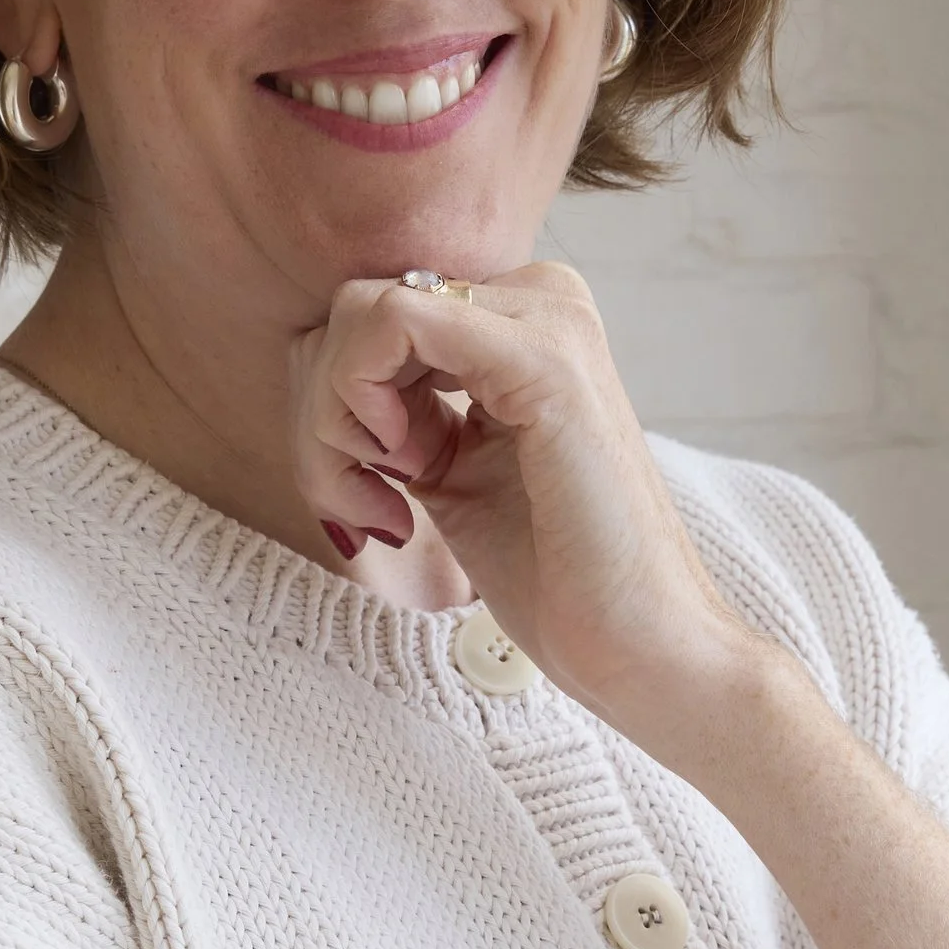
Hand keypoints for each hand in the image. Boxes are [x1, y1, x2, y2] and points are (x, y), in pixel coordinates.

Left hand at [287, 262, 747, 731]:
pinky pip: (389, 321)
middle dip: (321, 413)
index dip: (333, 404)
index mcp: (523, 323)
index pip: (370, 316)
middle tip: (363, 500)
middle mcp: (539, 301)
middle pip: (355, 310)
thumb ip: (396, 411)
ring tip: (382, 498)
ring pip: (359, 312)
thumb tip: (310, 366)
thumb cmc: (554, 577)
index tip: (366, 491)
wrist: (638, 647)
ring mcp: (548, 319)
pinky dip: (355, 400)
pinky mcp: (541, 356)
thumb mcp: (450, 472)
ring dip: (331, 418)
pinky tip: (397, 472)